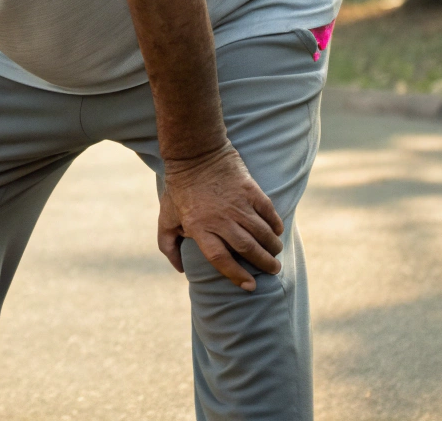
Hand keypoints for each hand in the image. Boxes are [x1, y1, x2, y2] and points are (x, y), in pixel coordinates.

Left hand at [157, 143, 284, 291]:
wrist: (195, 154)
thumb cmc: (179, 189)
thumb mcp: (166, 217)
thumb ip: (168, 245)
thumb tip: (180, 269)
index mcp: (199, 227)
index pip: (220, 259)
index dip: (236, 275)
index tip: (250, 286)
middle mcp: (220, 219)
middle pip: (247, 248)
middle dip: (264, 263)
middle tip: (273, 270)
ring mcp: (237, 204)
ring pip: (262, 233)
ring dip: (272, 246)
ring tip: (275, 253)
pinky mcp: (250, 190)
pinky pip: (268, 213)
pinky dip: (275, 225)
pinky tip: (276, 232)